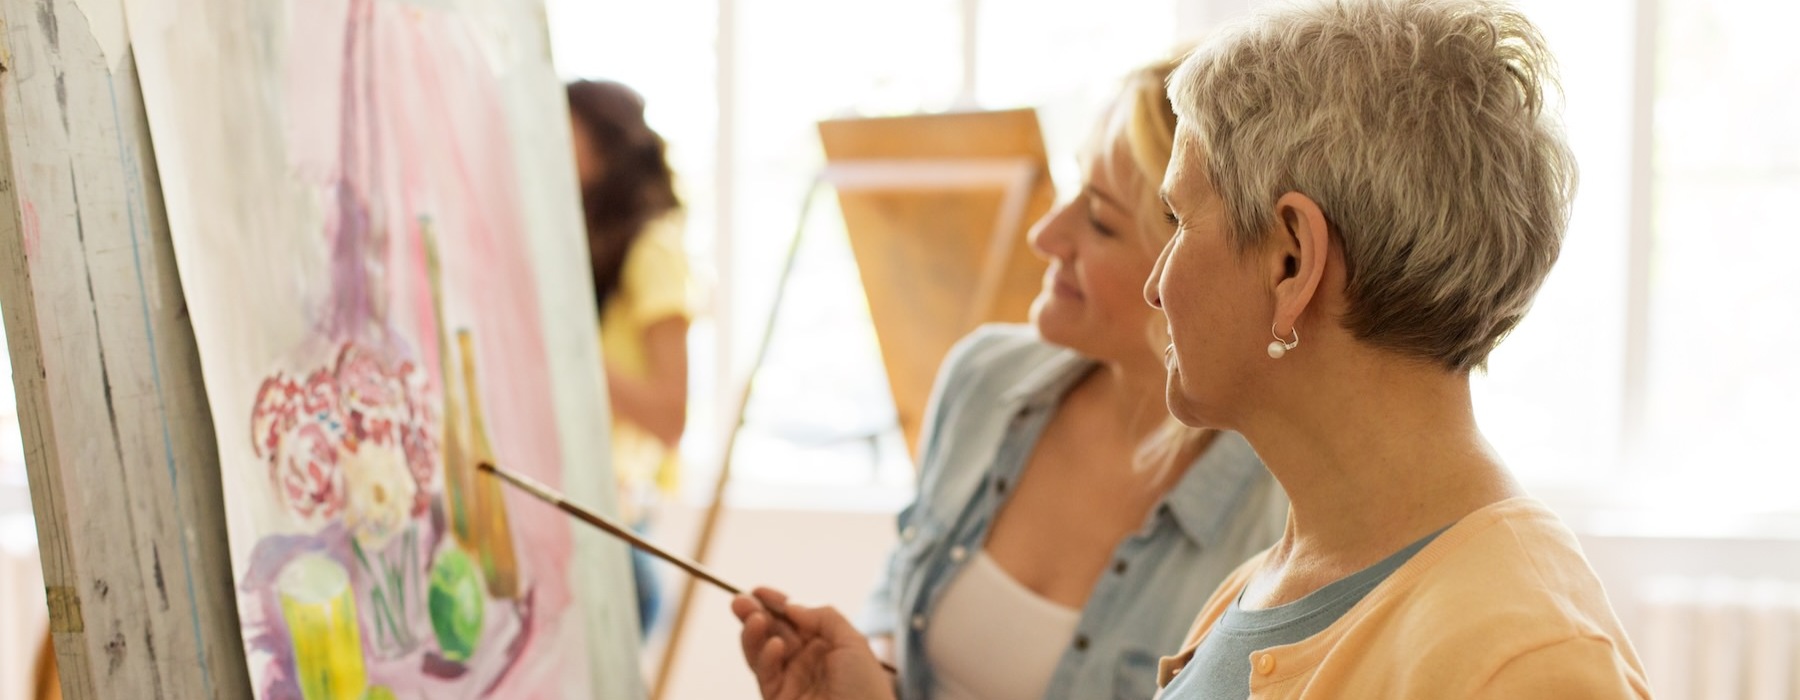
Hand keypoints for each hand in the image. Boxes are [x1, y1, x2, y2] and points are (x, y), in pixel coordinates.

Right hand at [731, 587, 895, 699]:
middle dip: (756, 614)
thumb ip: (824, 618)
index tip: (759, 591)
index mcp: (827, 645)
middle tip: (740, 600)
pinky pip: (765, 673)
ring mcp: (791, 681)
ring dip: (754, 632)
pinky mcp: (777, 698)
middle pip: (774, 632)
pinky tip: (775, 646)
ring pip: (763, 651)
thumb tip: (793, 606)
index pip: (796, 620)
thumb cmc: (866, 690)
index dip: (777, 604)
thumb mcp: (854, 643)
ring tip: (753, 617)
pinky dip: (766, 656)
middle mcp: (807, 662)